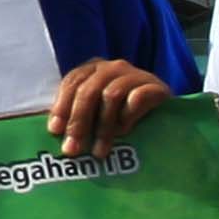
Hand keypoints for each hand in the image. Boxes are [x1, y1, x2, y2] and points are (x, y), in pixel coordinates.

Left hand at [47, 59, 169, 157]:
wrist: (164, 113)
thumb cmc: (122, 115)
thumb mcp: (97, 112)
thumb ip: (77, 115)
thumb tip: (54, 134)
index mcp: (93, 69)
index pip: (71, 82)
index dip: (61, 107)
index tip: (55, 131)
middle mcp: (112, 67)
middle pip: (88, 91)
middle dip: (78, 122)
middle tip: (74, 149)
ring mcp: (135, 74)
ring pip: (110, 96)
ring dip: (103, 127)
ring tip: (100, 151)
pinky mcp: (156, 86)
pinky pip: (137, 98)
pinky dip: (127, 116)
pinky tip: (124, 132)